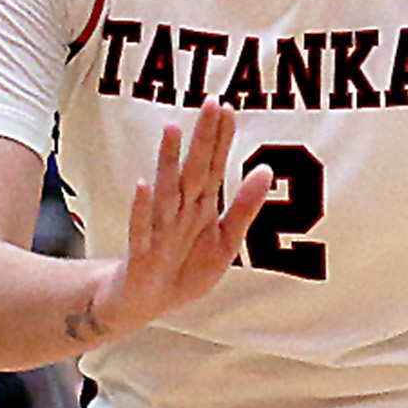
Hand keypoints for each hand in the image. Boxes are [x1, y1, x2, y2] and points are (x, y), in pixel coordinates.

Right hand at [71, 104, 274, 347]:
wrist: (144, 304)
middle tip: (210, 103)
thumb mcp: (225, 241)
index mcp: (200, 207)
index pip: (212, 166)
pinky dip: (141, 209)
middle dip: (202, 139)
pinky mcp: (141, 254)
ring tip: (172, 130)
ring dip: (168, 162)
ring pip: (166, 192)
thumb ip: (244, 208)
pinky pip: (141, 229)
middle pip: (193, 170)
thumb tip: (266, 170)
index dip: (220, 139)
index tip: (228, 107)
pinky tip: (142, 186)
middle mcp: (178, 212)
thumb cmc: (184, 268)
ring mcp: (158, 230)